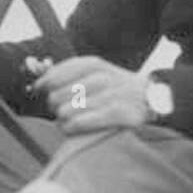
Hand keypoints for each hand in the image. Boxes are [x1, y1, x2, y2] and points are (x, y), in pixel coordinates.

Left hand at [34, 55, 150, 133]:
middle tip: (61, 110)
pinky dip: (74, 126)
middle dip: (55, 105)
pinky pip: (85, 122)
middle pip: (59, 95)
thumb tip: (36, 79)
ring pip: (68, 110)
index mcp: (96, 65)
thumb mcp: (97, 74)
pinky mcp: (123, 114)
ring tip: (67, 122)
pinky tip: (71, 127)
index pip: (57, 74)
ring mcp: (114, 95)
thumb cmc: (117, 91)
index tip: (40, 90)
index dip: (44, 84)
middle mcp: (105, 77)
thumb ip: (69, 74)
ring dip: (63, 120)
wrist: (155, 99)